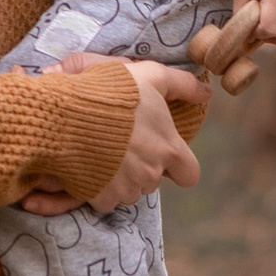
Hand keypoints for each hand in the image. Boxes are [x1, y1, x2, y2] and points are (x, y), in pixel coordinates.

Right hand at [19, 58, 203, 215]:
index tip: (162, 155)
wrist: (68, 115)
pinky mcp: (101, 197)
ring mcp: (126, 188)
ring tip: (103, 153)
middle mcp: (152, 174)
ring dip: (120, 179)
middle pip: (153, 180)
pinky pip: (105, 200)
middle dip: (142, 167)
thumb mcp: (150, 76)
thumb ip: (182, 84)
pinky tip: (89, 166)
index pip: (190, 175)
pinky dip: (98, 188)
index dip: (178, 167)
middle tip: (122, 144)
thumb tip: (206, 92)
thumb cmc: (112, 92)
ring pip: (130, 191)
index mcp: (169, 149)